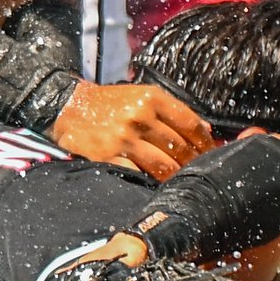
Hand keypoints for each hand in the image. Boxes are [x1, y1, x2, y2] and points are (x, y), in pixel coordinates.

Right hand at [44, 81, 215, 180]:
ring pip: (164, 166)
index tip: (210, 154)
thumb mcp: (141, 95)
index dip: (205, 143)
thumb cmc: (109, 103)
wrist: (69, 106)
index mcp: (151, 98)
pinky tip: (155, 185)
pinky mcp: (108, 156)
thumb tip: (206, 131)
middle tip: (198, 173)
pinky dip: (150, 182)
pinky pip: (138, 175)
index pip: (190, 124)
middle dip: (192, 163)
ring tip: (179, 182)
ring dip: (175, 177)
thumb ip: (172, 110)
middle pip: (180, 148)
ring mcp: (124, 138)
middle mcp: (139, 117)